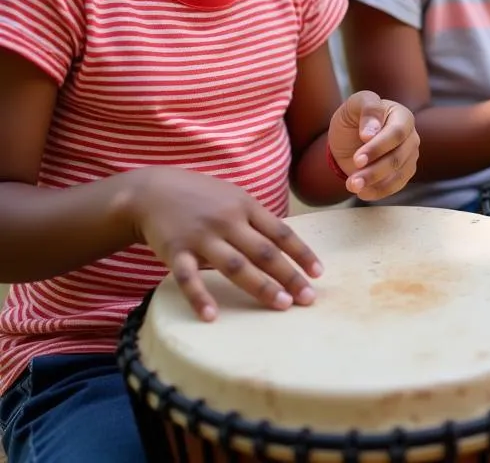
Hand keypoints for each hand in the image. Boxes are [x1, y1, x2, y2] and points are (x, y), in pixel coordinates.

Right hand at [129, 167, 322, 322]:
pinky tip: (212, 316)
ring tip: (280, 306)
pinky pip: (188, 278)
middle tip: (307, 299)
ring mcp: (201, 236)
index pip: (280, 232)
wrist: (151, 191)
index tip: (318, 274)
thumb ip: (256, 220)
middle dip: (289, 276)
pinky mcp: (174, 251)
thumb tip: (285, 246)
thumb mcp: (233, 197)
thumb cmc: (201, 197)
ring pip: (235, 265)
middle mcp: (227, 221)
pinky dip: (200, 297)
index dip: (302, 253)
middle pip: (264, 252)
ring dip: (260, 287)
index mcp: (245, 206)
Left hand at [328, 90, 419, 201]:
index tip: (357, 159)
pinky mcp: (404, 172)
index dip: (378, 148)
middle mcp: (410, 136)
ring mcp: (410, 155)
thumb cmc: (354, 116)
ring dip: (375, 183)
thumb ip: (367, 109)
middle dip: (374, 170)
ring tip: (353, 186)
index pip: (397, 133)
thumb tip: (371, 133)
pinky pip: (397, 186)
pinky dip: (379, 191)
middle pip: (398, 157)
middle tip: (352, 180)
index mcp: (402, 116)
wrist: (349, 137)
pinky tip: (362, 192)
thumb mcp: (354, 105)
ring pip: (398, 174)